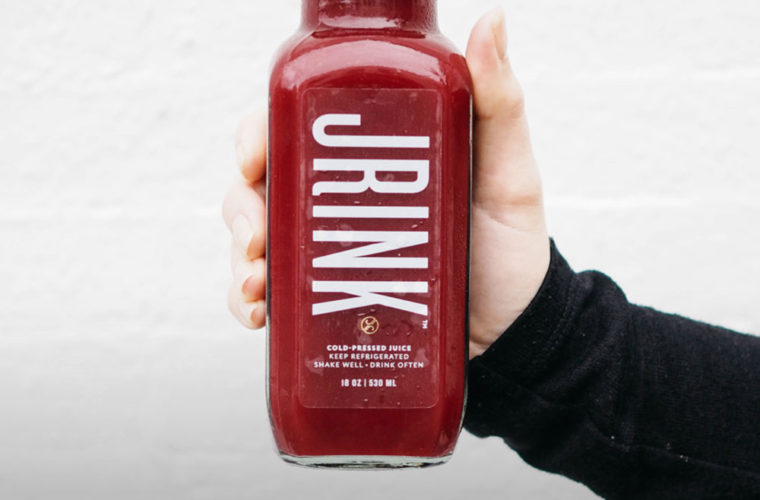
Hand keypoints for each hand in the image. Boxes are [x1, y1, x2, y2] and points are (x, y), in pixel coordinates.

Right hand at [222, 8, 549, 357]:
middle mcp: (339, 200)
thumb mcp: (507, 171)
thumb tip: (491, 19)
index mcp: (366, 161)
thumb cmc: (508, 247)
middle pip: (262, 184)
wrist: (513, 329)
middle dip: (243, 207)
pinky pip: (272, 296)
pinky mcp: (328, 299)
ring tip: (258, 285)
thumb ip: (500, 102)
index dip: (257, 136)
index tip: (254, 159)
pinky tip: (261, 313)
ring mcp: (329, 250)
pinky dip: (251, 302)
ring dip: (241, 260)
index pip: (294, 129)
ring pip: (257, 239)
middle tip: (256, 238)